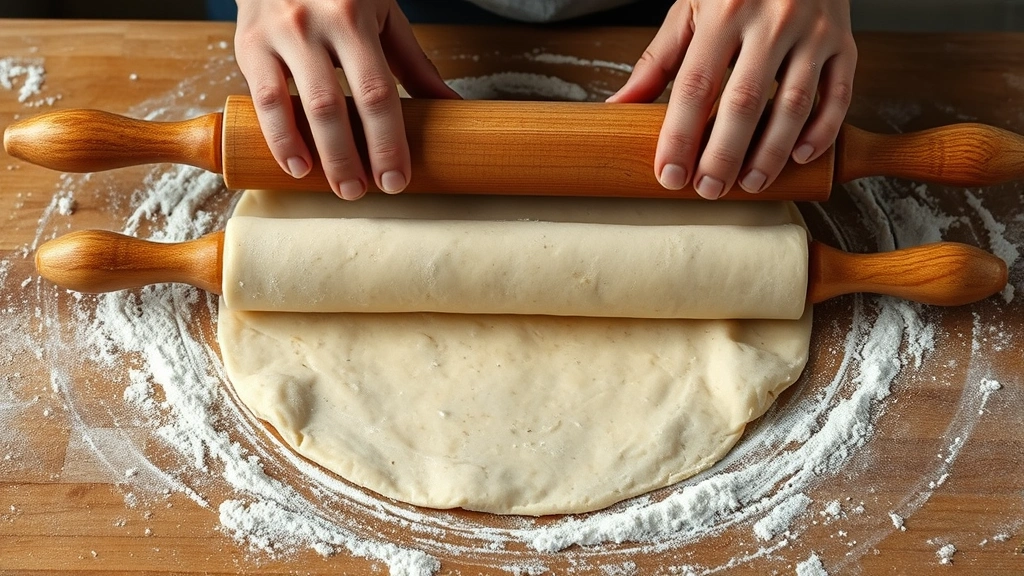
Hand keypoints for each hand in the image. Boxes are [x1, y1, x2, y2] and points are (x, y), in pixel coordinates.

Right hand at [234, 0, 458, 198]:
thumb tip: (451, 106)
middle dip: (351, 157)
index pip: (376, 91)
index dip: (387, 141)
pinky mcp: (248, 45)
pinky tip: (296, 165)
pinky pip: (263, 100)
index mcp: (353, 16)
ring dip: (318, 154)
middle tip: (366, 192)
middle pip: (334, 106)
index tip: (396, 178)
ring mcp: (277, 34)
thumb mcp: (382, 14)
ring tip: (339, 186)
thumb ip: (412, 61)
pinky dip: (280, 138)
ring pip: (296, 106)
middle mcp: (312, 24)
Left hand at [608, 0, 855, 198]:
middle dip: (724, 153)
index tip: (670, 174)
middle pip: (745, 100)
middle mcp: (772, 19)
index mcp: (724, 11)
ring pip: (795, 103)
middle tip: (709, 189)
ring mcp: (814, 31)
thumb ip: (658, 61)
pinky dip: (822, 129)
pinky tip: (800, 157)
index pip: (695, 85)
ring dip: (771, 152)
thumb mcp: (691, 10)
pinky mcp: (845, 42)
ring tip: (750, 184)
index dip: (680, 135)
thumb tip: (619, 106)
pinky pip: (839, 93)